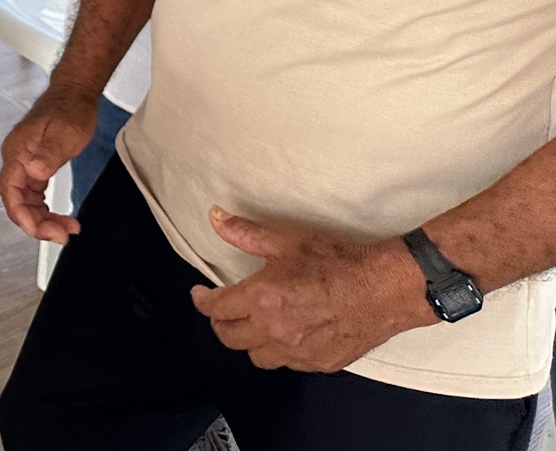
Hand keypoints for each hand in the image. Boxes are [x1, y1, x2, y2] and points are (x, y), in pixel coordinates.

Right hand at [0, 82, 97, 242]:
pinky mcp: (35, 164)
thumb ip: (47, 153)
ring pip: (26, 201)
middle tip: (61, 234)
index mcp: (18, 152)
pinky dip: (44, 209)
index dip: (23, 216)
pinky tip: (57, 216)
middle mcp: (17, 159)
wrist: (75, 93)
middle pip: (17, 201)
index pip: (11, 192)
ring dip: (43, 219)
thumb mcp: (64, 133)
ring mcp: (25, 162)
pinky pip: (34, 194)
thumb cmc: (69, 109)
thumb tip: (33, 171)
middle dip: (37, 223)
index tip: (41, 231)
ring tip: (65, 228)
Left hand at [190, 210, 431, 372]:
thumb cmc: (336, 262)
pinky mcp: (319, 363)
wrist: (383, 289)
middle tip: (223, 311)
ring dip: (249, 342)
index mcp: (261, 299)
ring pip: (257, 357)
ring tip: (252, 326)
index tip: (199, 294)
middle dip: (221, 324)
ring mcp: (298, 351)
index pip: (216, 309)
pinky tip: (284, 337)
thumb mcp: (286, 241)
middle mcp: (275, 330)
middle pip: (230, 338)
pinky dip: (280, 352)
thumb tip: (216, 217)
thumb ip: (245, 233)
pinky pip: (287, 364)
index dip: (202, 301)